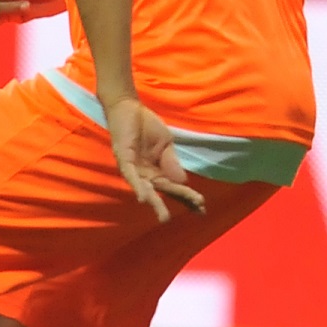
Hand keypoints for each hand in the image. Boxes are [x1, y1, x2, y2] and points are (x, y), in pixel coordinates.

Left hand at [105, 96, 205, 222]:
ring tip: (165, 218)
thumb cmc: (146, 126)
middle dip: (181, 201)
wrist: (129, 108)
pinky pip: (131, 177)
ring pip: (147, 190)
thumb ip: (172, 162)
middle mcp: (146, 175)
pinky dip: (138, 187)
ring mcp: (135, 169)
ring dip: (156, 203)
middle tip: (196, 211)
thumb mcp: (166, 144)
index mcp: (158, 171)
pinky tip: (143, 198)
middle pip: (164, 191)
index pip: (175, 187)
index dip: (188, 196)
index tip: (202, 207)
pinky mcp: (125, 160)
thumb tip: (184, 182)